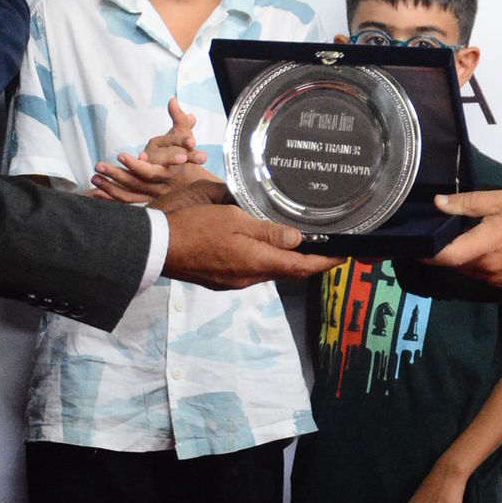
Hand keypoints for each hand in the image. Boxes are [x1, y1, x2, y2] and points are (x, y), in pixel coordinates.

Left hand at [91, 98, 216, 202]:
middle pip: (135, 182)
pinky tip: (96, 193)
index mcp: (169, 171)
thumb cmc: (190, 158)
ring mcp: (152, 196)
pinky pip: (127, 201)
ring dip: (109, 187)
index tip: (120, 155)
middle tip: (98, 165)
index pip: (150, 170)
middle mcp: (159, 186)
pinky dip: (111, 198)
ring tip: (94, 177)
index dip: (134, 164)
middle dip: (115, 174)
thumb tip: (172, 100)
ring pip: (128, 194)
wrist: (197, 187)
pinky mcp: (145, 200)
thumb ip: (179, 119)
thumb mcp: (187, 137)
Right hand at [161, 201, 342, 290]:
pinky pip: (252, 270)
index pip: (301, 267)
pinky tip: (263, 247)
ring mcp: (234, 282)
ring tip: (298, 244)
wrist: (158, 248)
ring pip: (269, 271)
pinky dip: (265, 260)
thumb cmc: (197, 228)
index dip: (325, 262)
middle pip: (287, 271)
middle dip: (308, 261)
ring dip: (286, 261)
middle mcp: (250, 278)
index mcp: (258, 263)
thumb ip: (267, 232)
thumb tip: (297, 240)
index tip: (344, 256)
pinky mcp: (221, 280)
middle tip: (325, 247)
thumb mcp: (235, 220)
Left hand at [424, 189, 501, 286]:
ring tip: (454, 235)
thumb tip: (438, 203)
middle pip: (452, 262)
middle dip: (440, 249)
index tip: (410, 242)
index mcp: (484, 245)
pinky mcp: (501, 283)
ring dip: (457, 255)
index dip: (426, 252)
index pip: (446, 256)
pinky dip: (471, 260)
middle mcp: (486, 268)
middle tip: (433, 230)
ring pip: (463, 268)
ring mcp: (493, 278)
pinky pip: (477, 272)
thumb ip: (467, 202)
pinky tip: (476, 245)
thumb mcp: (500, 199)